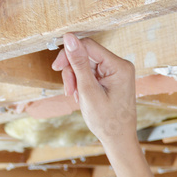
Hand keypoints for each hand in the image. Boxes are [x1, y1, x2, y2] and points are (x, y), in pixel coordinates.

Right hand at [52, 33, 137, 148]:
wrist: (118, 139)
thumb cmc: (107, 120)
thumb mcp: (88, 90)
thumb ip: (78, 63)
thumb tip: (69, 37)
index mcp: (119, 66)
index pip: (89, 46)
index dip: (69, 54)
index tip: (56, 67)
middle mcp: (120, 66)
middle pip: (86, 55)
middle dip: (73, 71)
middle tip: (69, 90)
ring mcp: (116, 72)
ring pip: (86, 65)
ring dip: (76, 79)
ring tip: (76, 96)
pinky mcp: (111, 79)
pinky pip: (91, 73)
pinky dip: (82, 83)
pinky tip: (81, 96)